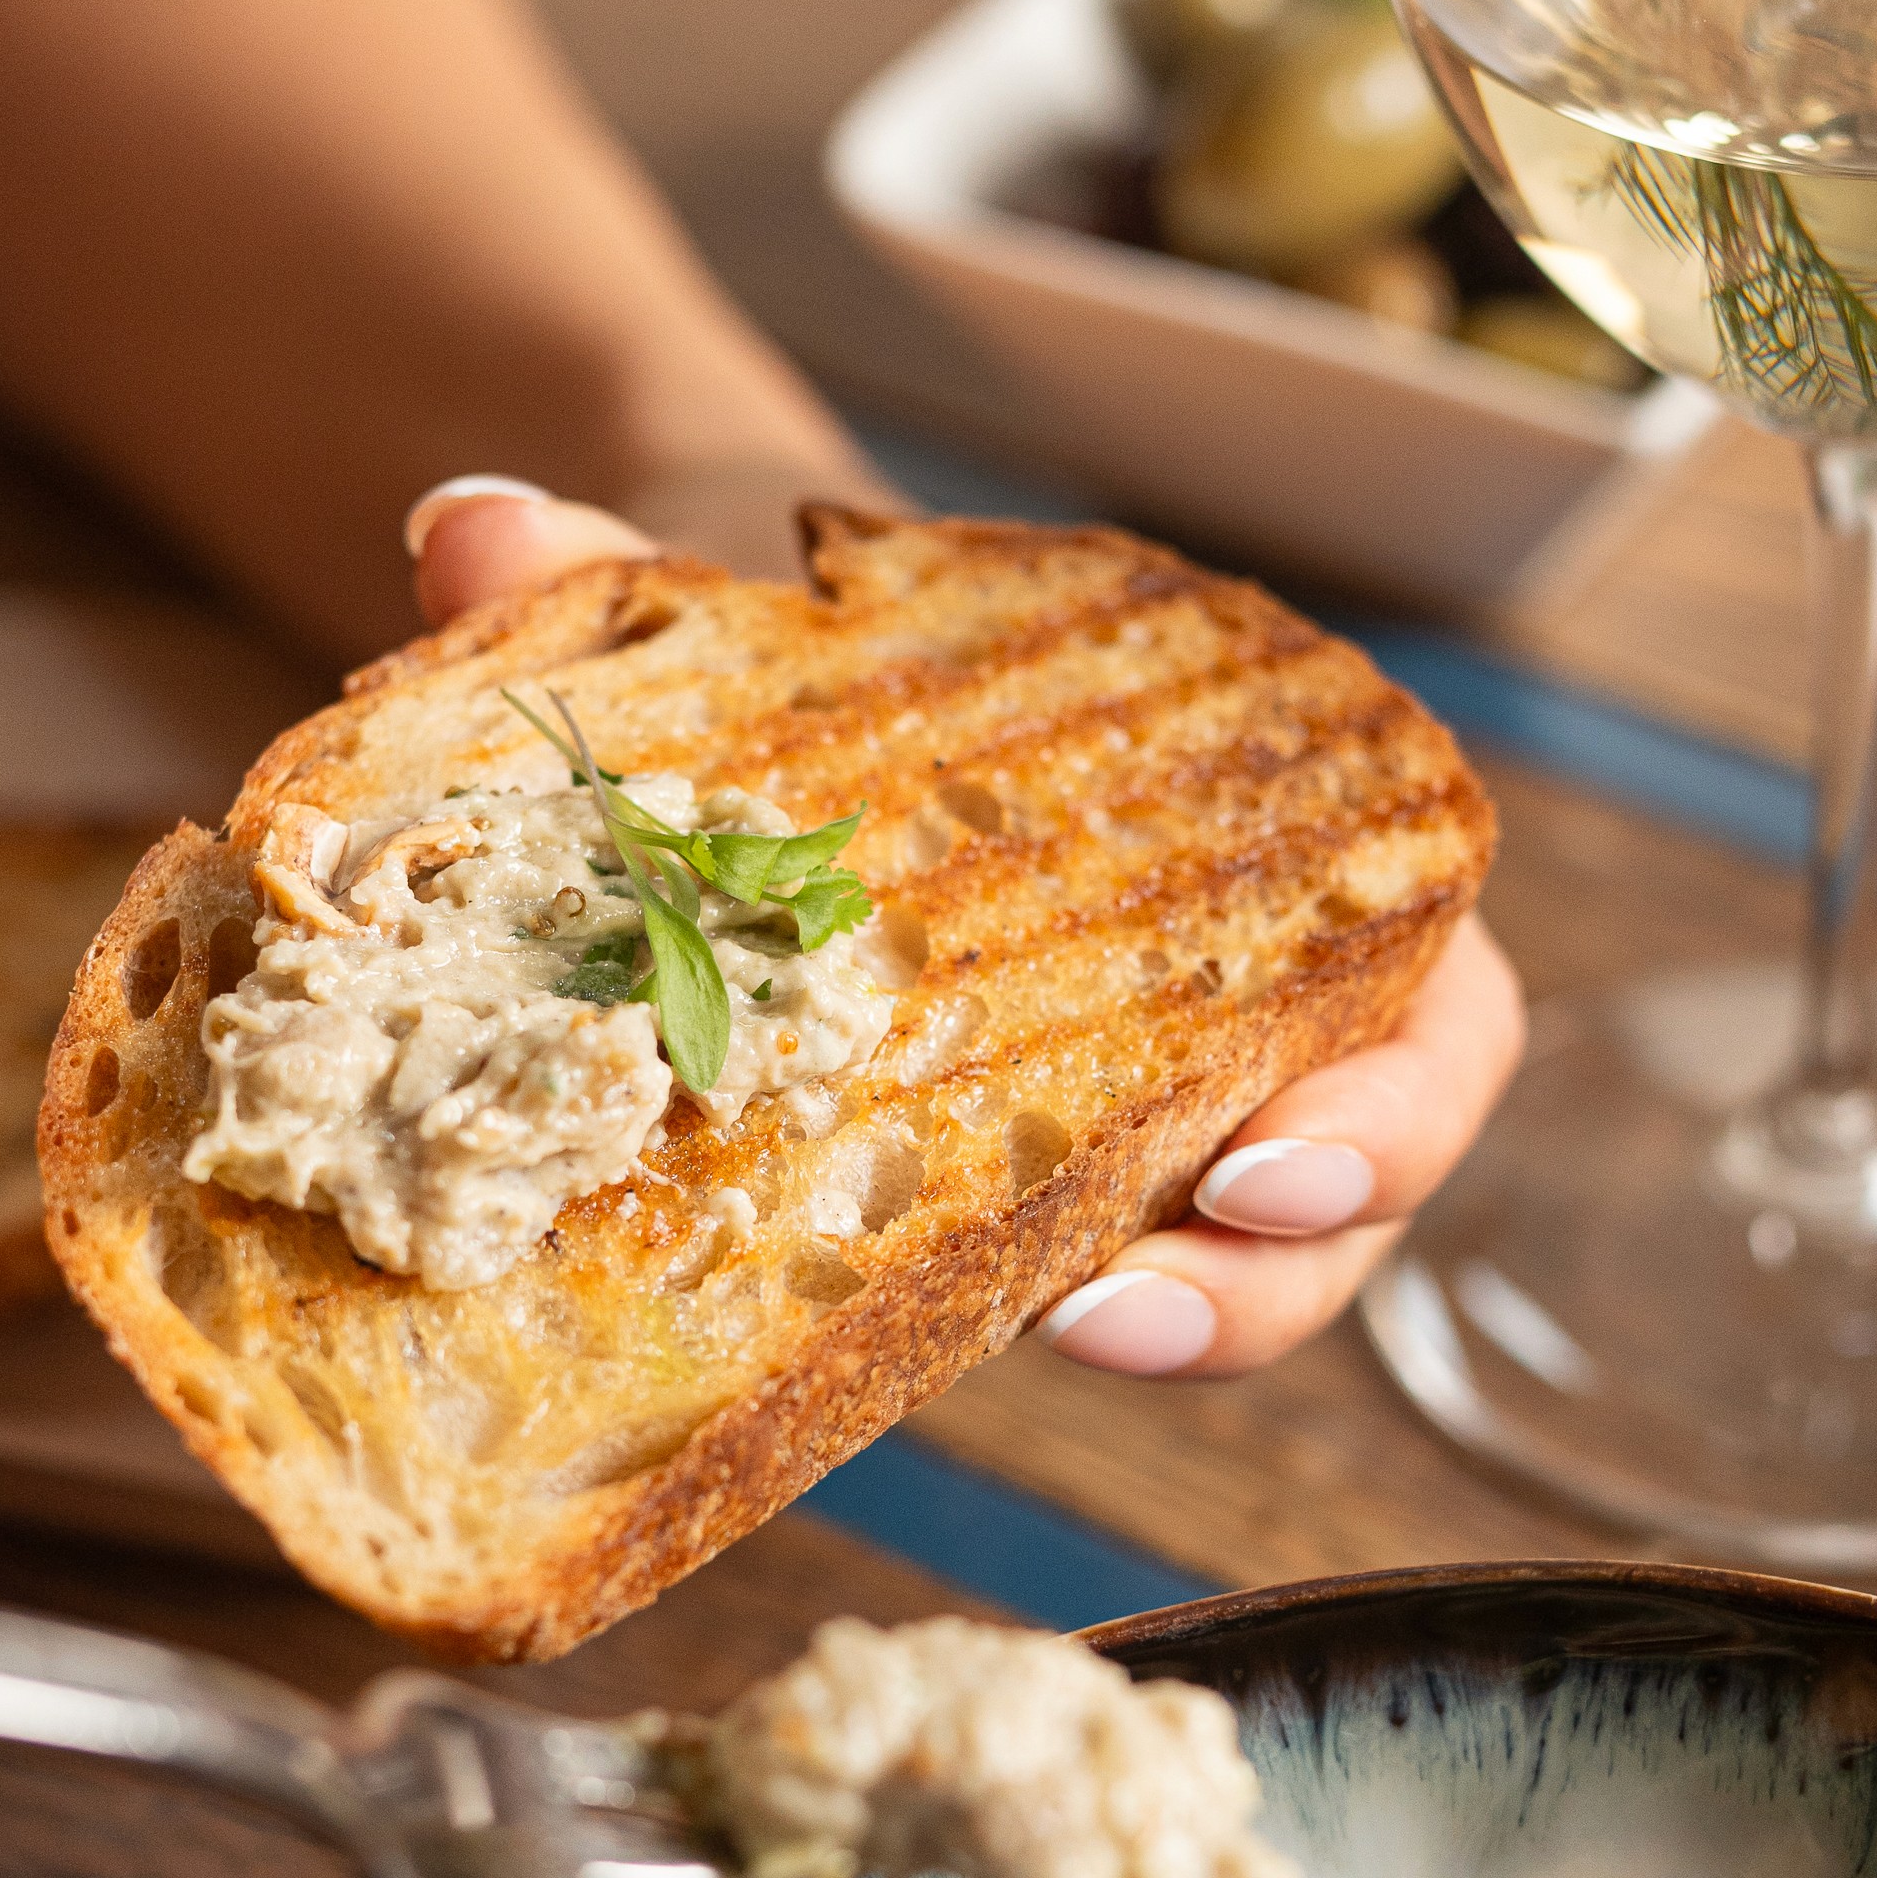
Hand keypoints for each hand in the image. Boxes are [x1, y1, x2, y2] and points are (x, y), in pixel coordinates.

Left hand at [405, 480, 1525, 1379]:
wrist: (729, 747)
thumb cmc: (811, 685)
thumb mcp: (740, 631)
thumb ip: (621, 573)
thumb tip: (462, 521)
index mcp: (1251, 841)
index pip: (1413, 983)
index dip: (1386, 1099)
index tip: (1264, 1161)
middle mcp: (1241, 990)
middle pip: (1359, 1164)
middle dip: (1280, 1267)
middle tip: (1129, 1307)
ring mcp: (1151, 1113)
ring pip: (1255, 1264)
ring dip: (1186, 1323)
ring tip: (1060, 1336)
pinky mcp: (1041, 1203)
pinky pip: (1093, 1284)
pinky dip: (1035, 1321)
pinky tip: (927, 1357)